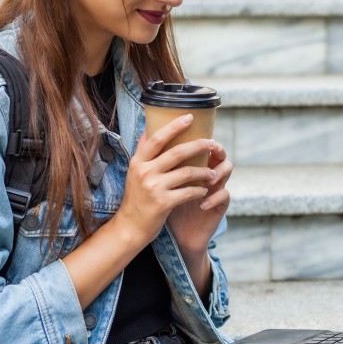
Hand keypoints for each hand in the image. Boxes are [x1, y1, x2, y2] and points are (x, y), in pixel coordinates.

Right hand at [111, 113, 215, 250]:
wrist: (130, 226)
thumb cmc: (136, 198)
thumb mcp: (134, 173)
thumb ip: (144, 153)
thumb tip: (150, 126)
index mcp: (138, 162)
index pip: (157, 138)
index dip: (174, 126)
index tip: (190, 117)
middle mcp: (144, 172)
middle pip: (177, 152)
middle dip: (199, 145)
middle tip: (212, 143)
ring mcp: (153, 187)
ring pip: (187, 172)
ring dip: (204, 171)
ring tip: (212, 172)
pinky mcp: (163, 203)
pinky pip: (188, 192)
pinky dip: (199, 190)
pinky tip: (204, 190)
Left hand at [166, 140, 231, 263]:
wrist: (176, 234)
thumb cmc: (166, 204)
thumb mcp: (162, 182)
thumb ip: (159, 160)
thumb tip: (142, 133)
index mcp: (195, 165)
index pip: (202, 145)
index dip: (202, 136)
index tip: (195, 131)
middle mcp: (208, 173)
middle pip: (219, 154)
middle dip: (216, 149)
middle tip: (211, 147)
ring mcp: (216, 188)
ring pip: (227, 170)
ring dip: (218, 172)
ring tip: (208, 178)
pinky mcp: (218, 206)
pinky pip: (224, 196)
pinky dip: (214, 198)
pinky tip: (202, 204)